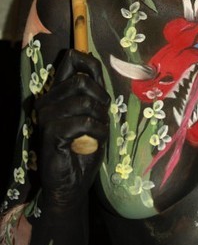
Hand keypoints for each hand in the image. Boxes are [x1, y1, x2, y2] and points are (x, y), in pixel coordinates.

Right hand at [35, 49, 109, 211]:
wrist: (72, 183)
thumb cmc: (84, 147)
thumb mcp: (94, 113)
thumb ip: (94, 90)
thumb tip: (94, 61)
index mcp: (57, 92)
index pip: (70, 61)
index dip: (89, 62)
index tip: (100, 79)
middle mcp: (47, 100)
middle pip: (81, 80)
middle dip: (101, 98)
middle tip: (102, 115)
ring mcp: (47, 116)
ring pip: (85, 102)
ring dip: (100, 118)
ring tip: (97, 131)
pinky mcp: (51, 132)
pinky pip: (85, 122)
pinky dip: (98, 133)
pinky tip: (94, 143)